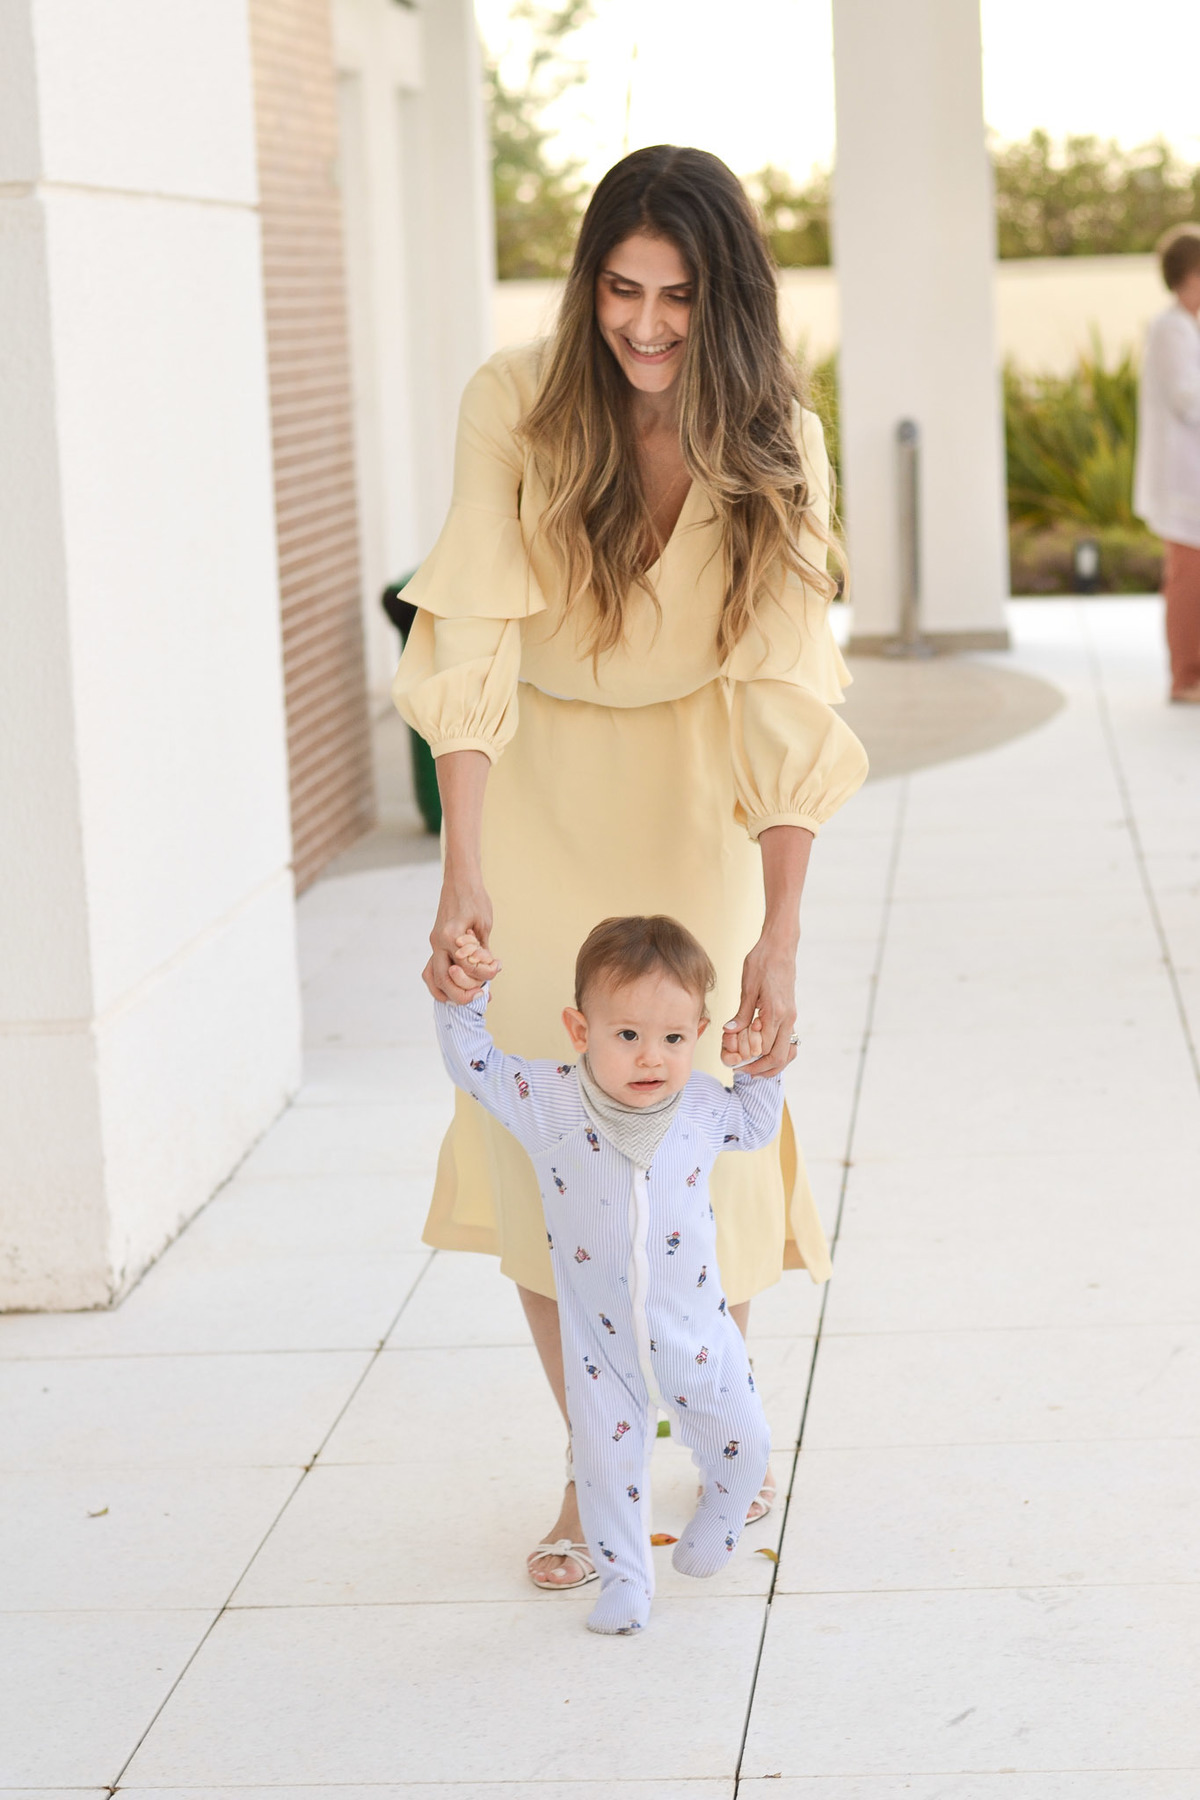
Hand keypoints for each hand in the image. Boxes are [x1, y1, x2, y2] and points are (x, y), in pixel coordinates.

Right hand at [424, 876, 493, 1002]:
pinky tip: (451, 991)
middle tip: (480, 996)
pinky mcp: (435, 943)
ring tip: (465, 999)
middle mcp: (438, 941)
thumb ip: (483, 950)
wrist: (459, 881)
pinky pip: (431, 969)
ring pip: (433, 977)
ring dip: (447, 992)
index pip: (466, 965)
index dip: (483, 972)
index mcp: (452, 935)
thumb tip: (490, 972)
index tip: (496, 969)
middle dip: (462, 994)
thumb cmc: (475, 899)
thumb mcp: (484, 924)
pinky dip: (439, 983)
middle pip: (445, 978)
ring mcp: (434, 943)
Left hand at [721, 934, 798, 1075]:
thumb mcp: (748, 987)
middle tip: (744, 1074)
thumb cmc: (762, 961)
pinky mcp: (790, 1013)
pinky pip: (788, 1040)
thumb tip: (729, 1032)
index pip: (764, 1048)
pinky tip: (762, 1054)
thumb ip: (742, 1013)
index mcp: (775, 1012)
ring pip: (787, 1051)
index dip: (749, 1059)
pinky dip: (777, 1052)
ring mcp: (791, 1016)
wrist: (780, 946)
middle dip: (762, 1069)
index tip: (734, 1064)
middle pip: (779, 1056)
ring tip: (754, 1070)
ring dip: (772, 1064)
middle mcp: (787, 1017)